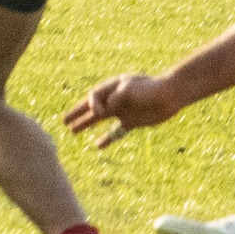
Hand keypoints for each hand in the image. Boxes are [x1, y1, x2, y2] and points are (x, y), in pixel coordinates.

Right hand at [63, 73, 182, 148]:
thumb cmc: (150, 88)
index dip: (91, 105)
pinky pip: (115, 131)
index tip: (98, 113)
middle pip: (91, 107)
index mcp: (112, 87)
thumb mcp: (130, 88)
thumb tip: (101, 111)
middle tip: (63, 120)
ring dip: (86, 124)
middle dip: (77, 113)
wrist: (171, 95)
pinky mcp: (131, 122)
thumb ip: (114, 98)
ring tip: (72, 131)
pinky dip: (107, 139)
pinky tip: (98, 146)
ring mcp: (122, 111)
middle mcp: (114, 99)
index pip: (93, 96)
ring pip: (99, 119)